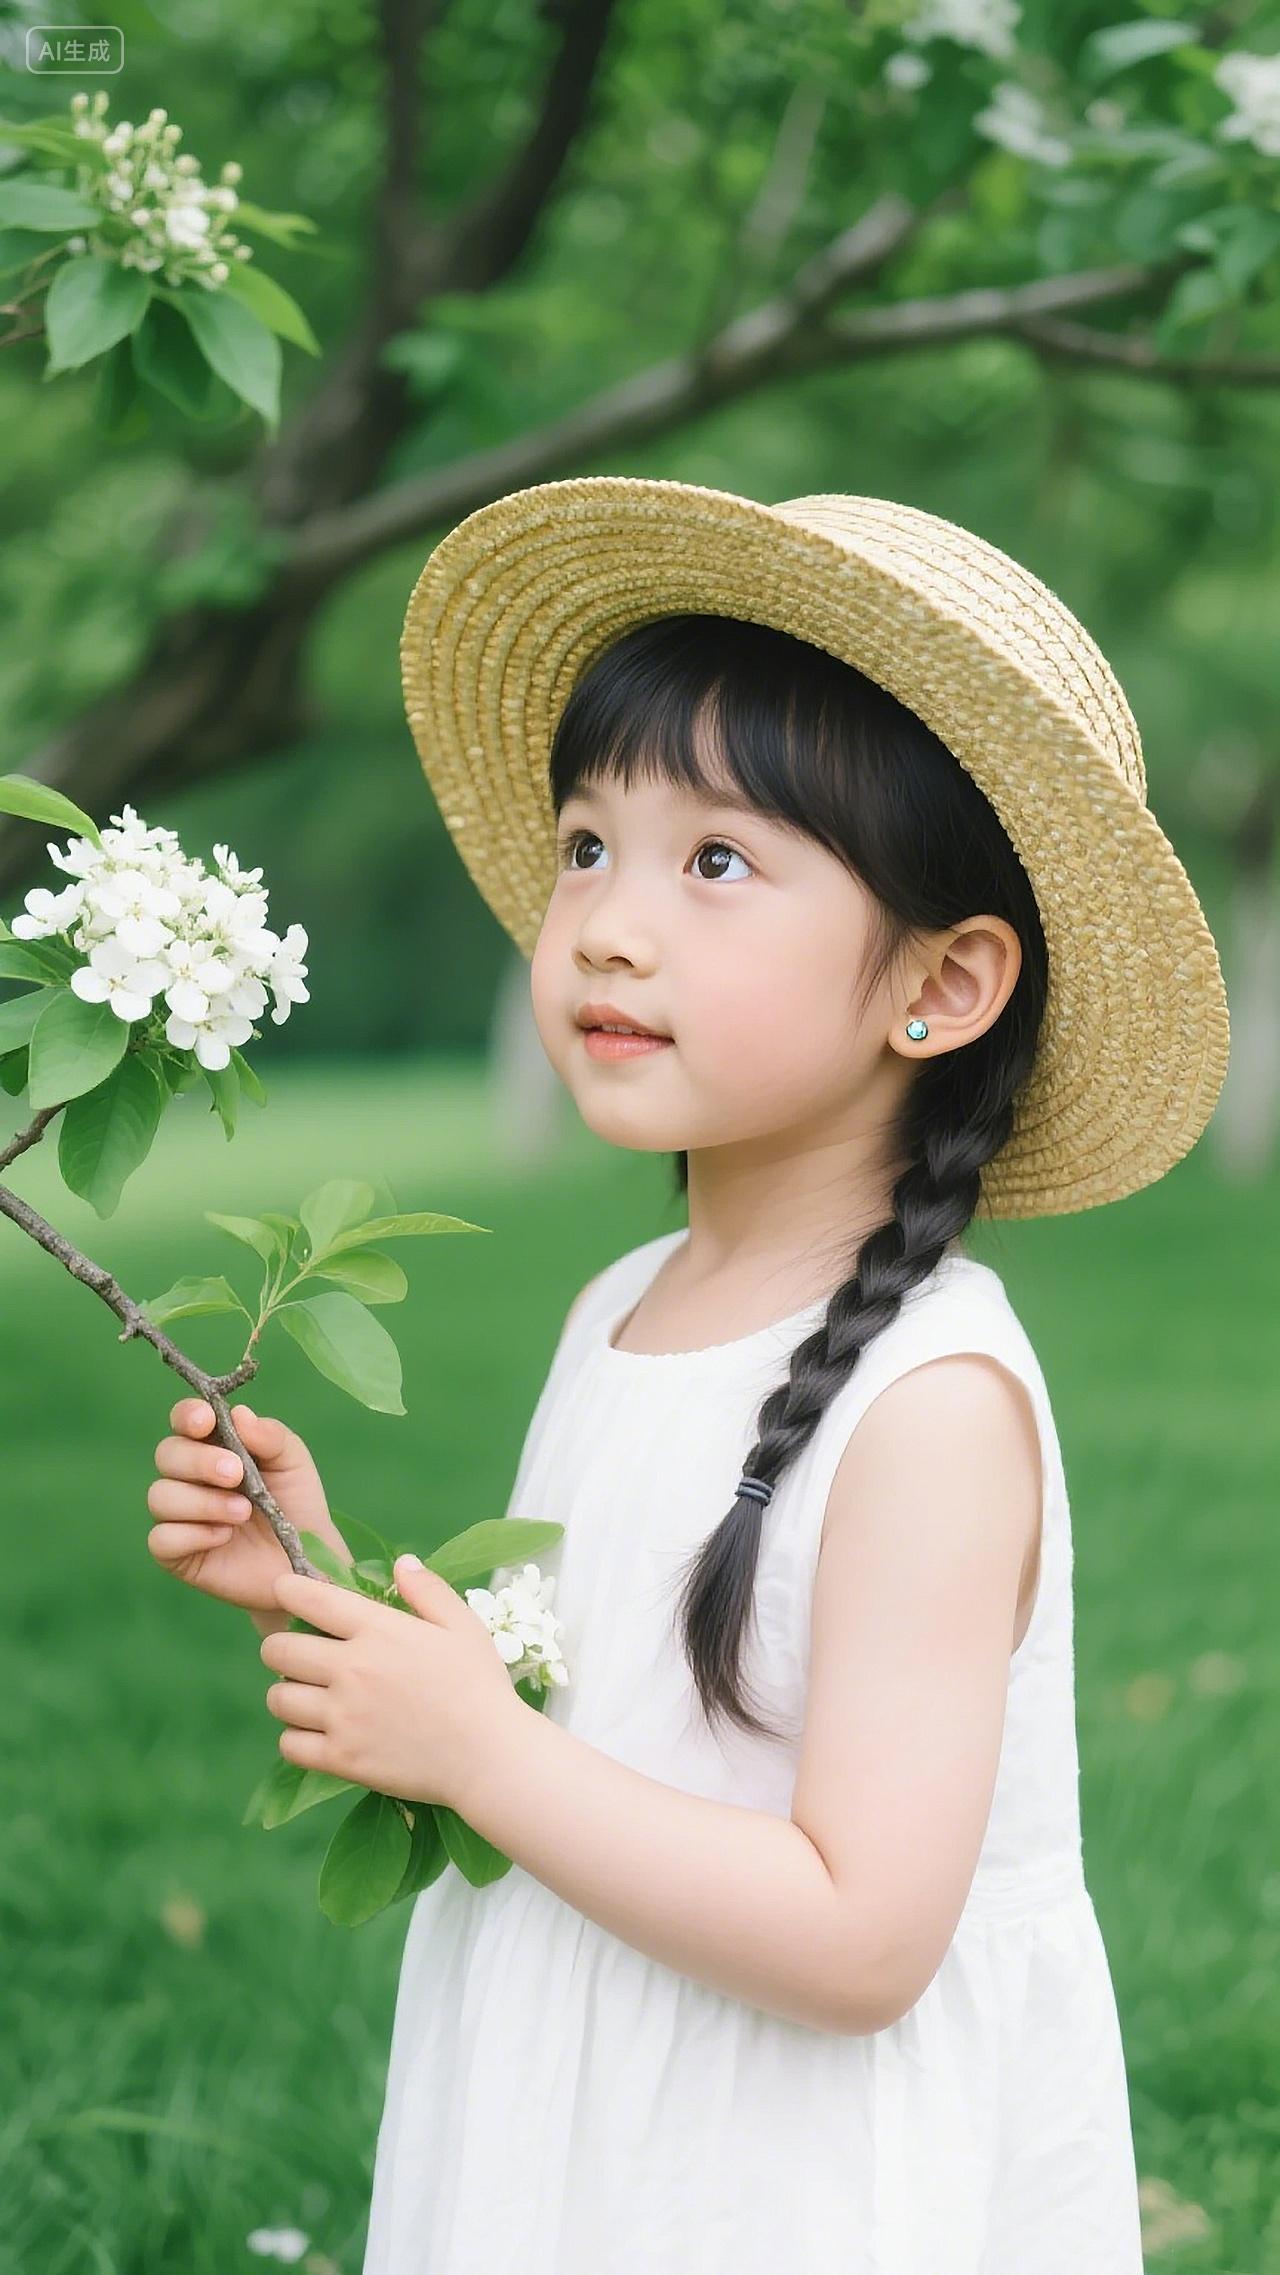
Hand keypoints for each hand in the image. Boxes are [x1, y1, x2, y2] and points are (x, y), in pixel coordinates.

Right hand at [147, 1398, 349, 1614]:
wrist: (306, 1562)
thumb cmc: (296, 1505)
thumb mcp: (293, 1464)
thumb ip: (271, 1436)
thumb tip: (239, 1414)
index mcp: (213, 1447)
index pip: (185, 1420)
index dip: (188, 1415)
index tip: (206, 1422)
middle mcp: (188, 1478)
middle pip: (167, 1455)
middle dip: (199, 1461)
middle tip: (236, 1474)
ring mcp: (179, 1516)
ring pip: (160, 1496)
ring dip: (202, 1501)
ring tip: (243, 1512)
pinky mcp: (176, 1554)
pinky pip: (161, 1538)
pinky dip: (193, 1534)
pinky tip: (223, 1537)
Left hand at [260, 1558, 523, 1813]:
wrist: (489, 1756)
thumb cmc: (480, 1686)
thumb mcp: (464, 1626)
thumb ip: (428, 1590)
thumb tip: (400, 1563)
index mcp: (379, 1630)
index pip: (310, 1598)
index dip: (287, 1590)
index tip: (286, 1592)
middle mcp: (351, 1668)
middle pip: (276, 1649)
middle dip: (281, 1647)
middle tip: (302, 1657)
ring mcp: (342, 1716)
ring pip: (277, 1698)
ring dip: (288, 1694)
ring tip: (310, 1698)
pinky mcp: (340, 1759)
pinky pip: (288, 1744)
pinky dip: (296, 1739)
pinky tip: (317, 1734)